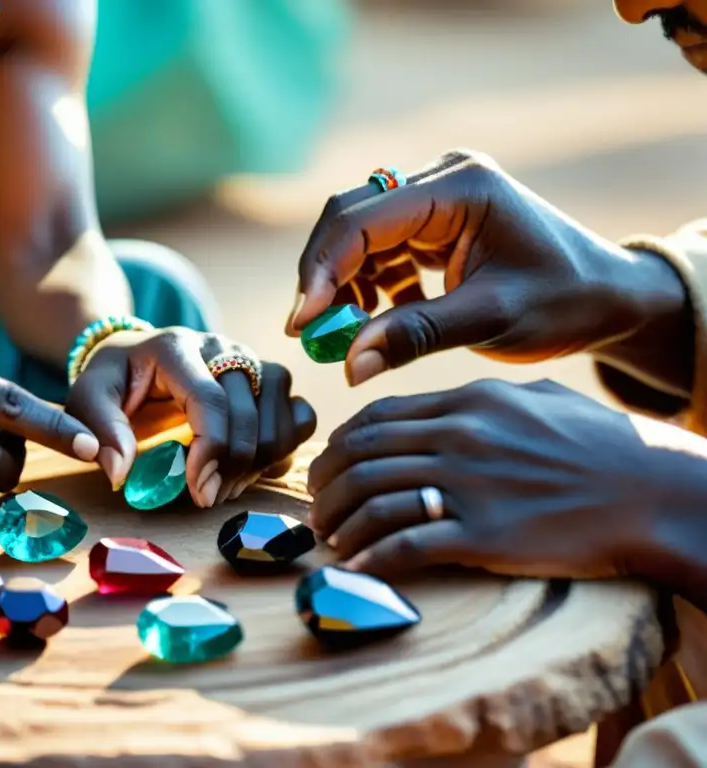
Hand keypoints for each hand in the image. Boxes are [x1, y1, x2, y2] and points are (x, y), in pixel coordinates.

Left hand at [65, 327, 316, 506]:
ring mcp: (252, 359)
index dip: (211, 452)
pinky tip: (254, 465)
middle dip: (231, 467)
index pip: (210, 401)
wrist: (137, 355)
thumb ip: (100, 430)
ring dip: (259, 461)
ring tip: (225, 483)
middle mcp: (222, 347)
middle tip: (205, 497)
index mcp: (176, 347)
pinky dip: (285, 447)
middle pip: (249, 414)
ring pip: (283, 414)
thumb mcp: (89, 398)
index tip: (198, 492)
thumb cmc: (114, 380)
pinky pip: (301, 415)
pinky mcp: (270, 378)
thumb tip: (121, 473)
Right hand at [287, 150, 688, 388]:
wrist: (610, 298)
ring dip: (343, 284)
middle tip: (308, 333)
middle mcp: (441, 179)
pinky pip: (380, 249)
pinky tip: (375, 319)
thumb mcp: (491, 321)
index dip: (323, 271)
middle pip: (351, 218)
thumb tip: (348, 366)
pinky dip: (367, 285)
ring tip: (343, 334)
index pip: (364, 220)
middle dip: (324, 275)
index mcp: (460, 187)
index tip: (301, 324)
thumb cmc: (565, 302)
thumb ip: (415, 336)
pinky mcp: (434, 222)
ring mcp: (436, 198)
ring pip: (358, 234)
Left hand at [306, 378, 706, 581]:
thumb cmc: (603, 446)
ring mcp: (468, 486)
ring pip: (373, 500)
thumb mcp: (540, 399)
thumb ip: (485, 398)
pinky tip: (355, 572)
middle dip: (327, 485)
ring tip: (331, 541)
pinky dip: (371, 560)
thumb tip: (447, 407)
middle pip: (362, 457)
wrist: (655, 493)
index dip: (340, 444)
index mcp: (467, 404)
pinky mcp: (484, 536)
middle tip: (317, 509)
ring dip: (341, 524)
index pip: (376, 418)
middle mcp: (458, 439)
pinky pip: (406, 546)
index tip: (328, 466)